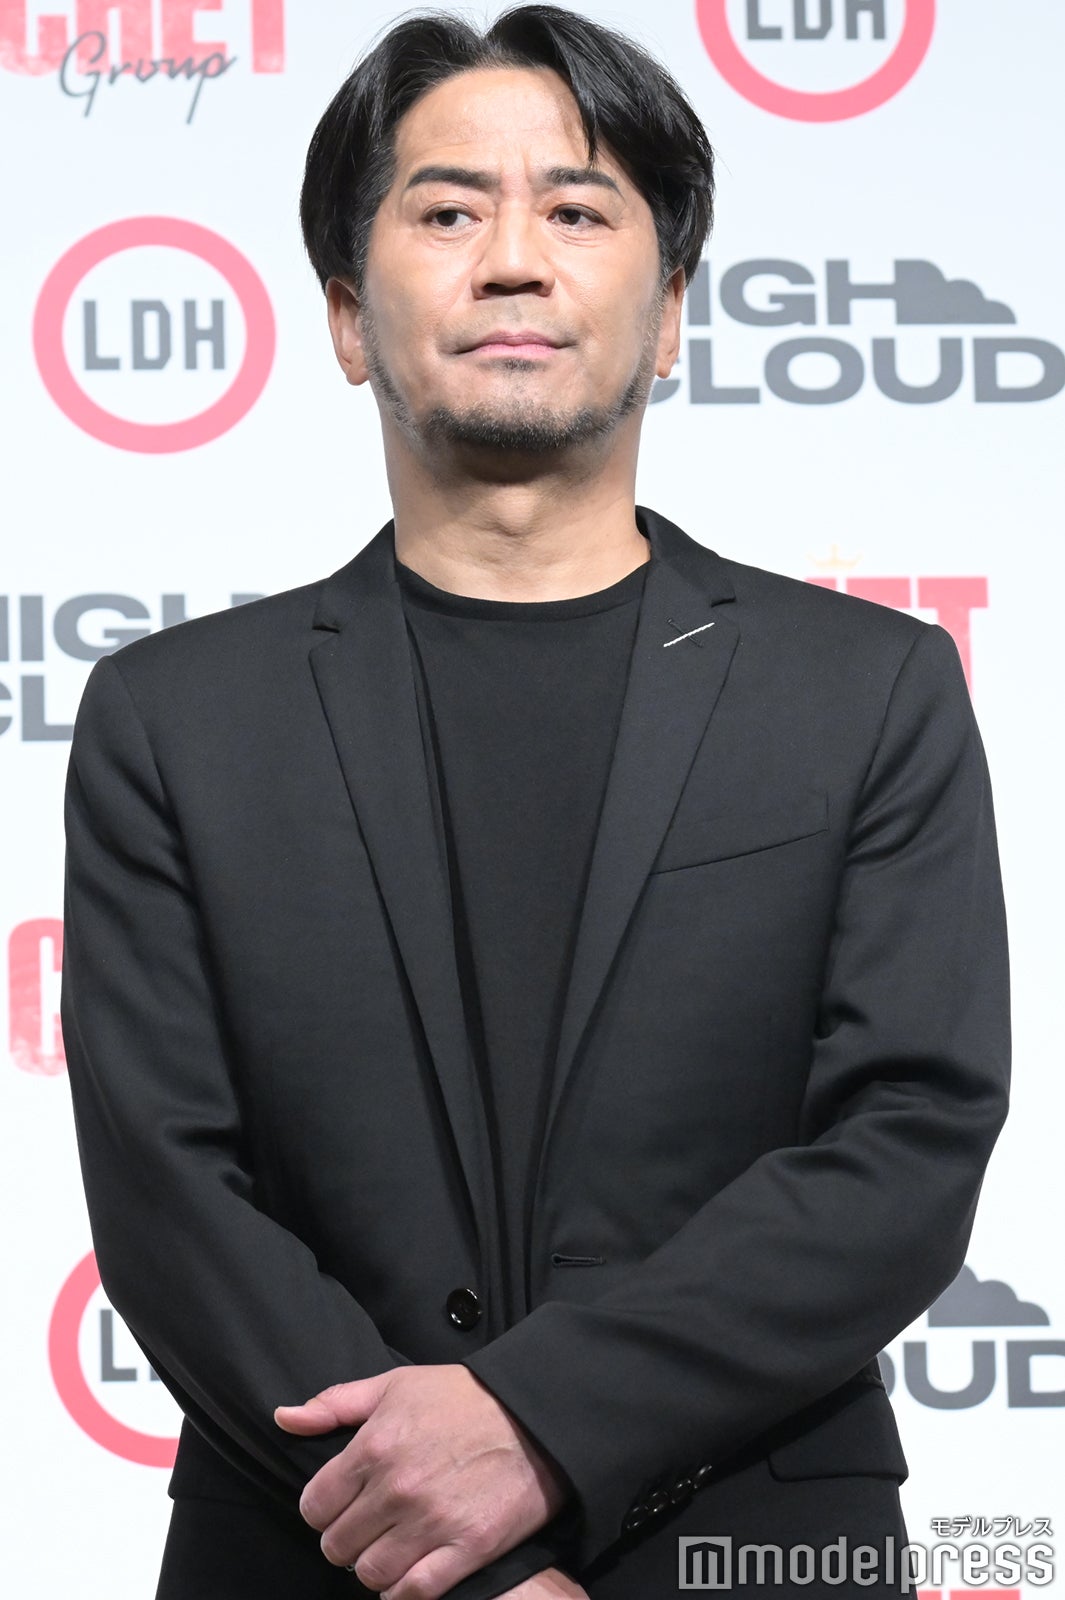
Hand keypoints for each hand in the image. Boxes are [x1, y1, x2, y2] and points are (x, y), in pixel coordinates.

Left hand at [274, 1364, 572, 1599]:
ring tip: (391, 1548)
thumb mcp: (395, 1385)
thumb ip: (335, 1404)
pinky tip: (412, 1571)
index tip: (343, 1505)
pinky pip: (414, 1592)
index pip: (314, 1506)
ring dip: (375, 1567)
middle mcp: (397, 1488)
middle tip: (368, 1528)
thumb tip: (283, 1417)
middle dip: (347, 1540)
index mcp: (373, 1446)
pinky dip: (404, 1590)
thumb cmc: (462, 1397)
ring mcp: (432, 1522)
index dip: (324, 1510)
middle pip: (338, 1546)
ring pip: (371, 1575)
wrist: (535, 1415)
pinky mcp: (467, 1548)